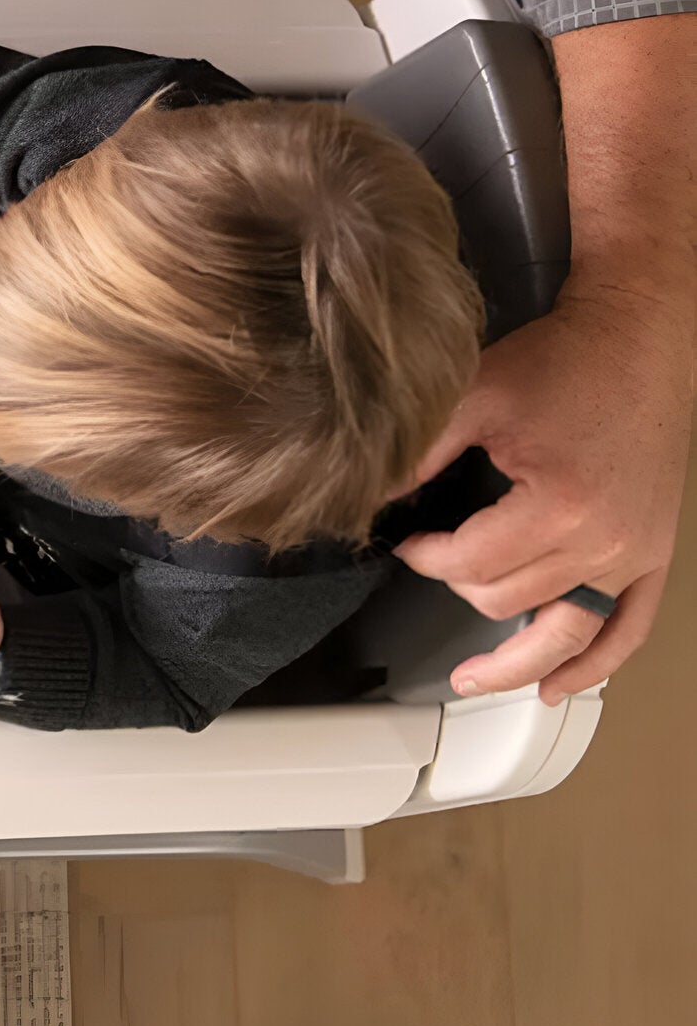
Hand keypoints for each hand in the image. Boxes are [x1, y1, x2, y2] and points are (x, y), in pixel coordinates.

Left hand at [396, 286, 693, 704]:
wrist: (637, 340)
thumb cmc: (563, 362)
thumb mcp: (475, 396)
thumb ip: (419, 451)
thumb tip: (371, 494)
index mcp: (559, 506)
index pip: (471, 563)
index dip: (426, 557)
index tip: (407, 542)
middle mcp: (604, 542)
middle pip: (509, 601)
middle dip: (459, 585)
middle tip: (435, 563)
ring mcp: (634, 554)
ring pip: (563, 632)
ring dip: (515, 664)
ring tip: (474, 681)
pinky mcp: (654, 554)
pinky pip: (628, 630)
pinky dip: (594, 665)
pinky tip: (557, 686)